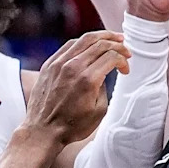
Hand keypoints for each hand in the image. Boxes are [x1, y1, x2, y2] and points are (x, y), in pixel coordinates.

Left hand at [24, 31, 130, 148]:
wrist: (43, 130)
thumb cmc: (72, 126)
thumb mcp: (99, 110)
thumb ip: (105, 87)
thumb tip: (104, 73)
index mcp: (87, 79)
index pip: (111, 56)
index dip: (123, 60)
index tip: (125, 69)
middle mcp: (73, 67)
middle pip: (100, 44)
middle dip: (117, 44)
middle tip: (125, 48)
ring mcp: (59, 63)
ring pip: (83, 39)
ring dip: (101, 37)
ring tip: (112, 38)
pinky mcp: (49, 64)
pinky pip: (69, 45)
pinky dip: (82, 42)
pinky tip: (90, 44)